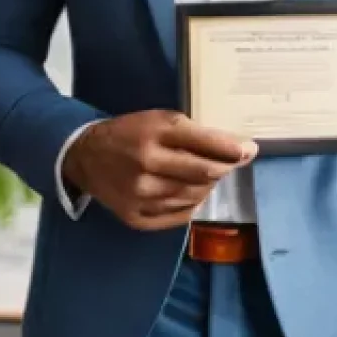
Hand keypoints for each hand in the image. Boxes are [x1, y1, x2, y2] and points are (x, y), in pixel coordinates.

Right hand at [62, 109, 257, 230]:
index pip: (202, 142)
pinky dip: (191, 204)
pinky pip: (177, 216)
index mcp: (154, 132)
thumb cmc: (130, 131)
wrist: (86, 156)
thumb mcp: (158, 119)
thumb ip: (191, 132)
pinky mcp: (136, 216)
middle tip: (234, 163)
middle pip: (202, 173)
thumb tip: (233, 146)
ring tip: (209, 176)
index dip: (231, 148)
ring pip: (193, 196)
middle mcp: (148, 163)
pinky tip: (191, 193)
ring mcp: (141, 194)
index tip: (250, 150)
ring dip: (208, 186)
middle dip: (224, 168)